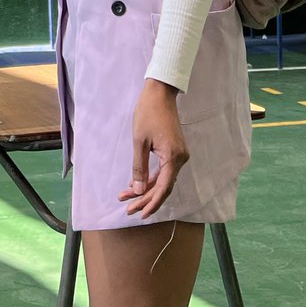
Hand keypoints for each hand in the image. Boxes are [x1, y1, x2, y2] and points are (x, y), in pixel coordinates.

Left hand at [118, 79, 188, 218]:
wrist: (160, 92)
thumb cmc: (148, 113)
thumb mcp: (139, 141)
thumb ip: (139, 167)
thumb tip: (137, 191)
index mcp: (173, 157)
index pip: (163, 188)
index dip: (151, 203)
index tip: (139, 214)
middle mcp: (180, 158)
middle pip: (163, 186)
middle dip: (144, 198)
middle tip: (127, 208)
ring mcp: (179, 154)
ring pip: (162, 179)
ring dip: (145, 189)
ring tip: (125, 197)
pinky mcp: (174, 150)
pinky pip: (163, 170)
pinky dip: (150, 178)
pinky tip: (136, 183)